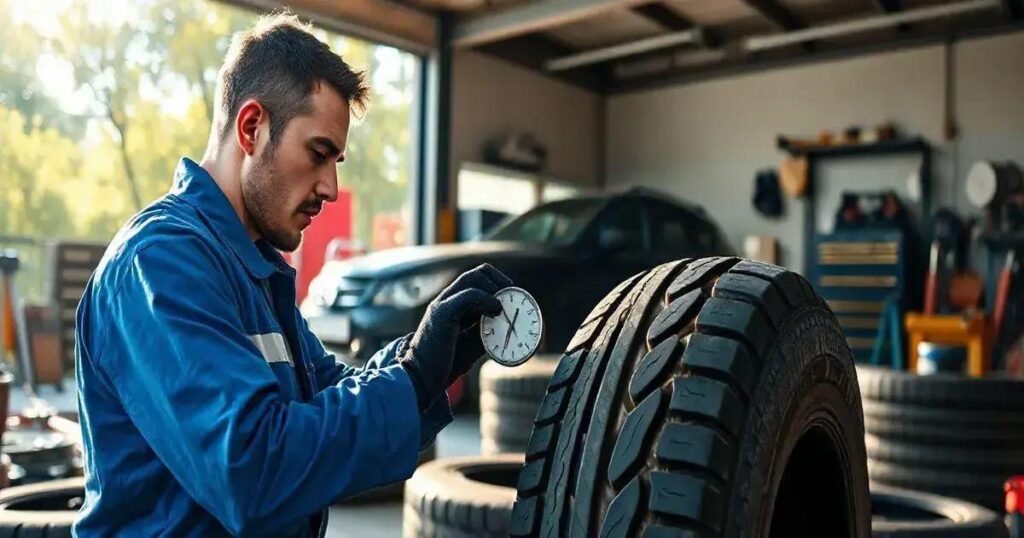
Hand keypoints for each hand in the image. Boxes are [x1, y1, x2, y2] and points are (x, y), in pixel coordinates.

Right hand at [399, 264, 511, 410]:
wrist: (422, 378)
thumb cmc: (445, 364)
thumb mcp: (473, 343)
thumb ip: (486, 330)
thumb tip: (507, 323)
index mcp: (450, 305)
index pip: (474, 279)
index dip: (494, 281)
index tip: (509, 294)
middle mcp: (445, 300)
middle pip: (474, 274)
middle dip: (497, 280)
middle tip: (512, 296)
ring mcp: (441, 304)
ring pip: (471, 279)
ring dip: (493, 288)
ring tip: (504, 306)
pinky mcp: (442, 313)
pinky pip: (468, 295)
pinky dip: (487, 299)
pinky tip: (497, 310)